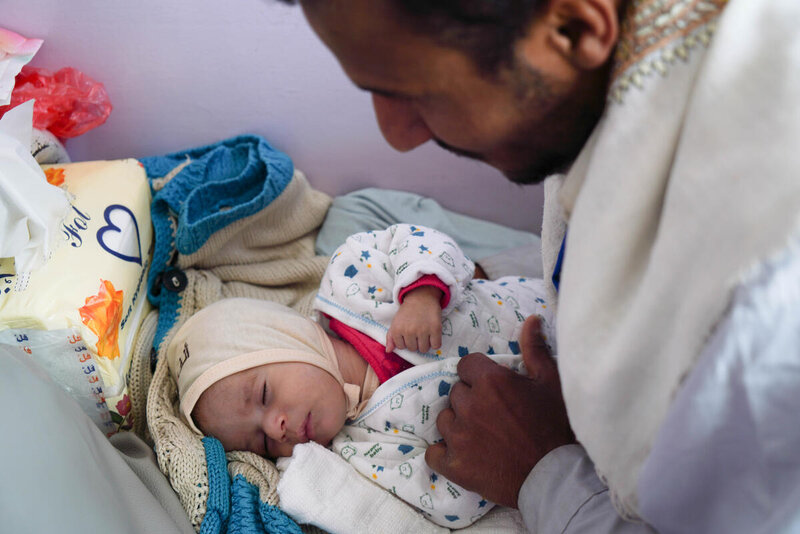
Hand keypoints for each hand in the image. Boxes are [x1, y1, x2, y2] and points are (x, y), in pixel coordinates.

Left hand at [386, 285, 442, 352]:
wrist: (421, 297)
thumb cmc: (407, 311)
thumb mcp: (395, 322)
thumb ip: (390, 337)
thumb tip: (389, 351)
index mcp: (397, 330)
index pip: (401, 347)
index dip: (405, 340)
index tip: (407, 332)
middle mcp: (409, 331)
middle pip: (413, 349)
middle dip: (415, 342)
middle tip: (417, 331)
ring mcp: (423, 330)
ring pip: (424, 349)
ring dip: (425, 344)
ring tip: (425, 334)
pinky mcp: (435, 329)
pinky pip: (436, 346)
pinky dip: (435, 342)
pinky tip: (432, 335)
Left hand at [425, 315, 573, 507]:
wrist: (555, 477)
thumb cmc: (555, 426)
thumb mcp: (550, 382)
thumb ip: (534, 349)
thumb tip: (530, 319)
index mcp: (489, 380)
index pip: (467, 366)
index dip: (479, 376)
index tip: (494, 390)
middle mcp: (469, 404)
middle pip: (456, 392)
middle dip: (470, 400)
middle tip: (492, 415)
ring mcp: (458, 436)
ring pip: (444, 419)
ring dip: (457, 424)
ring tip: (481, 436)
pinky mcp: (454, 464)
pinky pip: (434, 453)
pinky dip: (444, 454)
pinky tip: (461, 455)